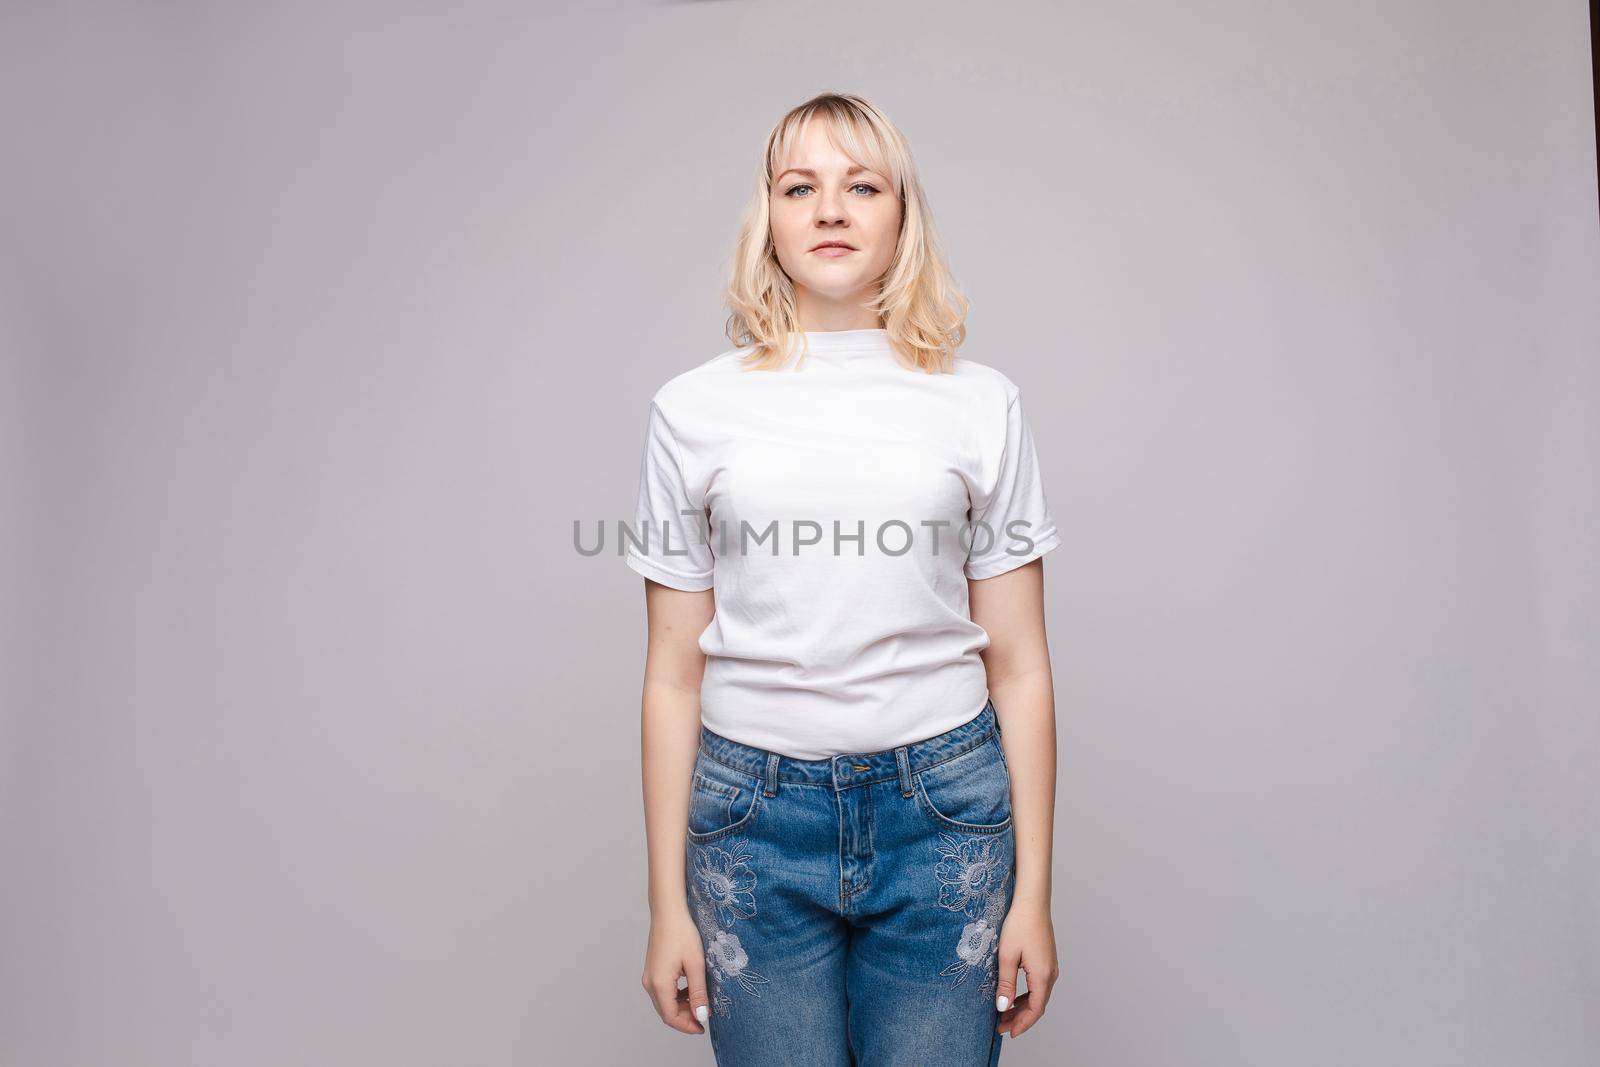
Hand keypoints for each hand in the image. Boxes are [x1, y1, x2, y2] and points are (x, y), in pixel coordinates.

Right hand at [640, 908, 709, 1034]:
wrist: (668, 912)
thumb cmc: (682, 934)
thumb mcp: (695, 965)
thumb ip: (698, 993)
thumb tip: (702, 1015)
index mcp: (659, 984)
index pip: (671, 1017)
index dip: (687, 1026)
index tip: (703, 1027)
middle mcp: (650, 983)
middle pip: (666, 1012)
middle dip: (685, 1018)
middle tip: (704, 1017)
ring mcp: (649, 976)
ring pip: (664, 1003)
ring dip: (681, 1008)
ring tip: (700, 1003)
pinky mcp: (652, 970)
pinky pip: (663, 992)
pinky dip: (676, 997)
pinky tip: (690, 990)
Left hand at [994, 896, 1058, 1038]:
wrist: (1032, 902)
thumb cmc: (1019, 925)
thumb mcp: (1007, 956)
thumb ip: (1006, 984)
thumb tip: (1002, 1008)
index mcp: (1042, 975)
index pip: (1035, 1010)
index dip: (1022, 1024)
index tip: (1007, 1032)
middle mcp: (1050, 973)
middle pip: (1037, 1005)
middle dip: (1020, 1018)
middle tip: (1000, 1026)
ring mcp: (1050, 967)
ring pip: (1038, 996)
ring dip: (1022, 1007)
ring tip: (1004, 1014)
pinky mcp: (1047, 960)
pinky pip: (1038, 985)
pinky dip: (1026, 995)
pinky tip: (1014, 997)